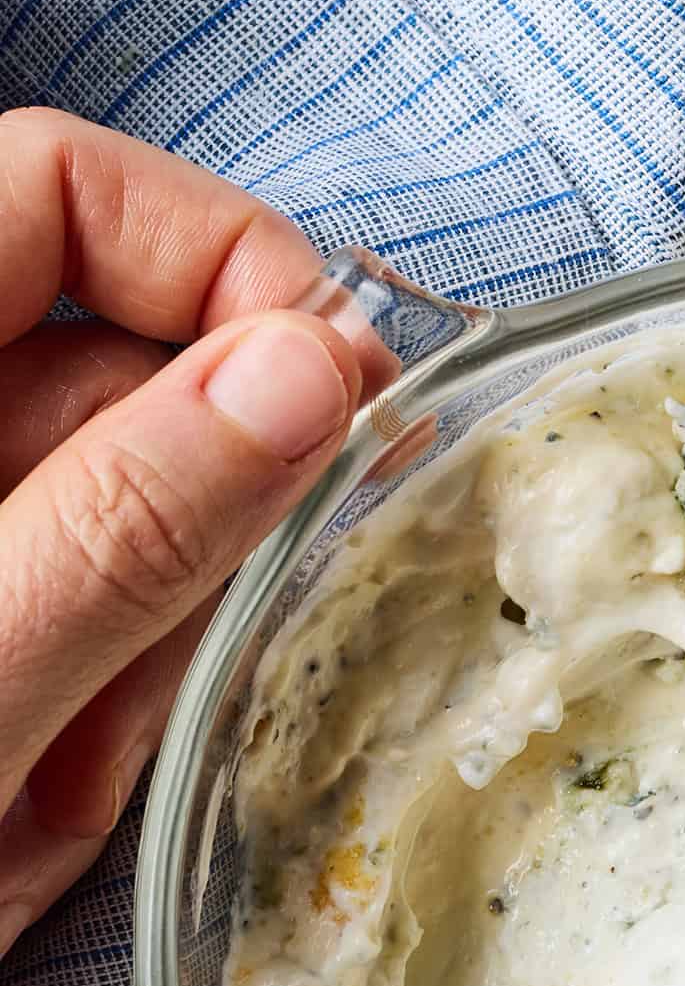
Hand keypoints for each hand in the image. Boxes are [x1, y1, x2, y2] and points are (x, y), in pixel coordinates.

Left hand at [0, 109, 392, 955]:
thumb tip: (312, 368)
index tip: (342, 396)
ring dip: (140, 644)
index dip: (218, 257)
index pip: (55, 188)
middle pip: (115, 358)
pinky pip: (101, 625)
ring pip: (129, 510)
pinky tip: (40, 797)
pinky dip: (104, 714)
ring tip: (55, 776)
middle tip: (190, 658)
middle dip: (193, 511)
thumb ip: (126, 526)